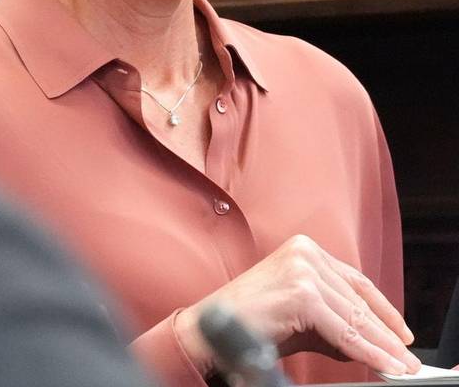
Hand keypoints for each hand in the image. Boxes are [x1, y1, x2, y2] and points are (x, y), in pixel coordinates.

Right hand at [173, 235, 419, 376]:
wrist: (211, 328)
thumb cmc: (249, 321)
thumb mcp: (301, 316)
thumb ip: (334, 321)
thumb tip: (369, 342)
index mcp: (303, 250)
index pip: (355, 282)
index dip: (383, 310)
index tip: (401, 334)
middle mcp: (305, 253)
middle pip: (358, 301)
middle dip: (385, 334)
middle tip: (405, 359)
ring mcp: (303, 271)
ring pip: (354, 318)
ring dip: (381, 347)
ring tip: (399, 366)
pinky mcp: (303, 295)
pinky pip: (344, 332)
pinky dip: (367, 352)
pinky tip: (382, 364)